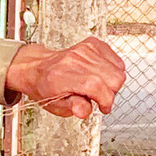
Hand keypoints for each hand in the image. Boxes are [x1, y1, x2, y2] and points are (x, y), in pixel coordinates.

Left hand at [5, 37, 126, 118]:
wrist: (37, 68)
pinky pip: (116, 60)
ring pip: (118, 70)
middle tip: (99, 97)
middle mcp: (74, 60)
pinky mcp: (92, 44)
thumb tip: (83, 111)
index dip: (106, 101)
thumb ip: (73, 108)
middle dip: (110, 93)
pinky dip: (113, 70)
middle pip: (113, 78)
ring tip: (98, 86)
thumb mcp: (56, 105)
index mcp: (62, 76)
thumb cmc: (46, 87)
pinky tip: (101, 75)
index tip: (103, 107)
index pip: (96, 86)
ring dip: (112, 83)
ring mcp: (84, 50)